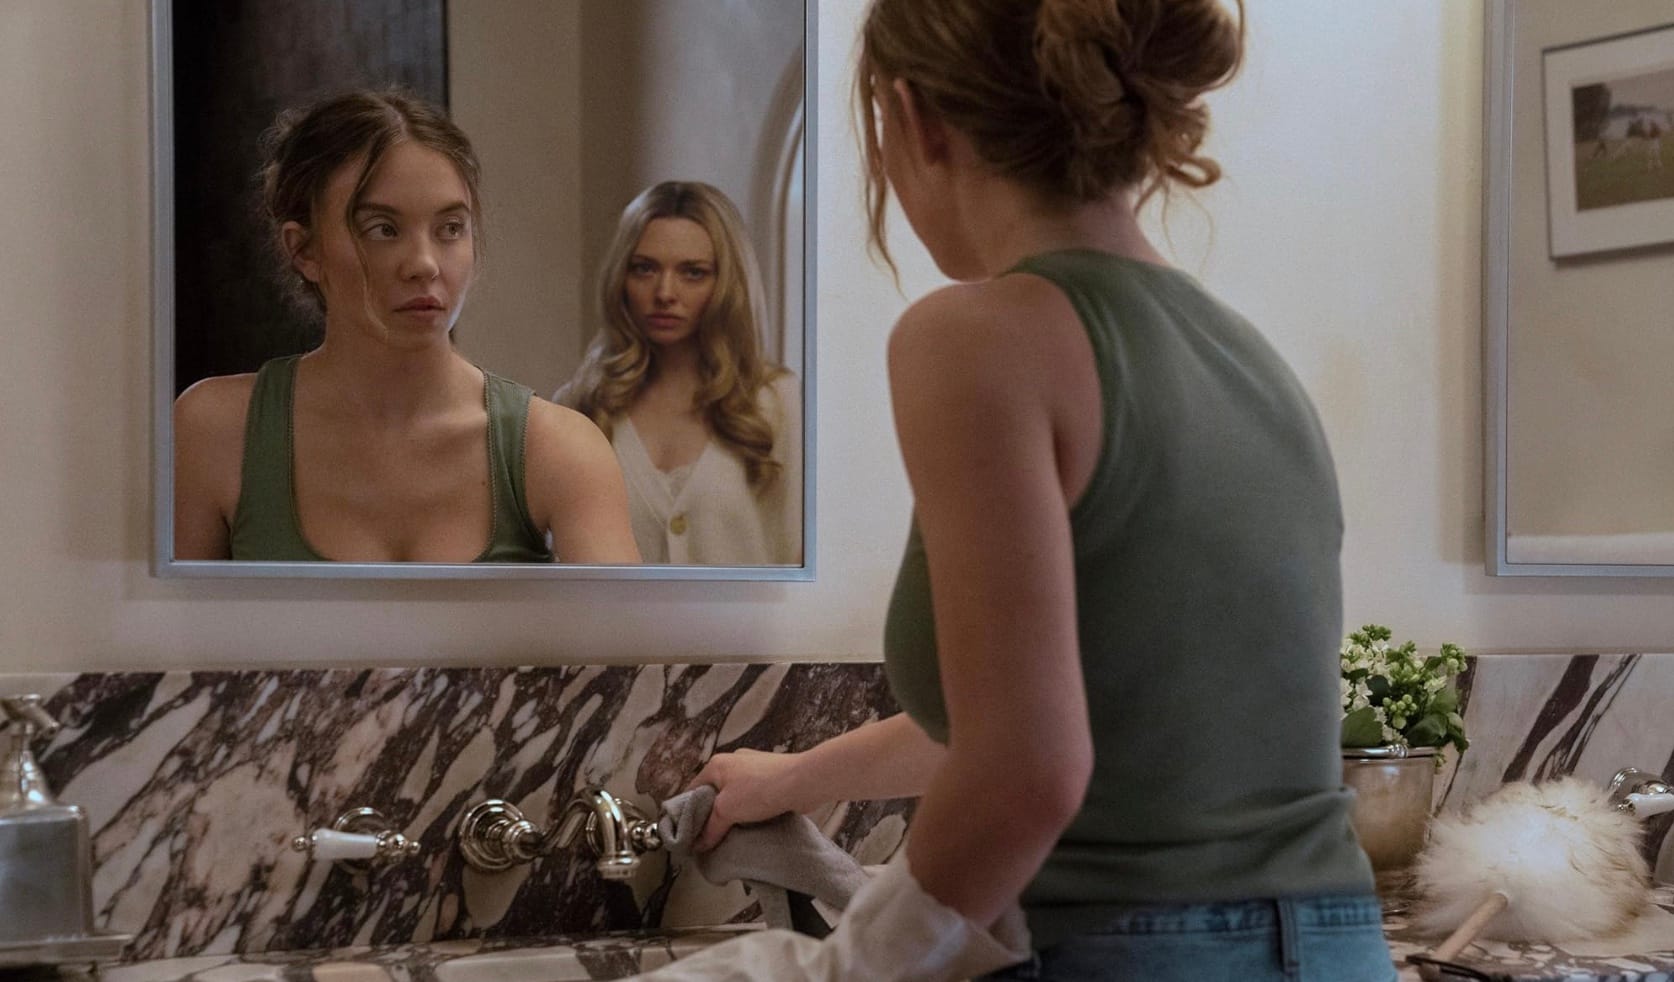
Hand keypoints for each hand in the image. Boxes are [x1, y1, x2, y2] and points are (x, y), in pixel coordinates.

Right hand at [688, 748, 806, 851]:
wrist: (803, 781)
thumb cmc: (760, 789)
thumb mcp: (727, 810)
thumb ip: (710, 828)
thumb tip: (699, 844)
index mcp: (716, 764)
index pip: (692, 791)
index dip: (688, 814)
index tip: (689, 836)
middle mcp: (732, 763)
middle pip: (713, 795)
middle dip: (712, 817)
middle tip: (709, 841)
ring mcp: (753, 770)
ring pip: (734, 798)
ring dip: (732, 816)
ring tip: (729, 837)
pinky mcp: (770, 778)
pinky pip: (752, 799)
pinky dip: (749, 812)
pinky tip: (750, 827)